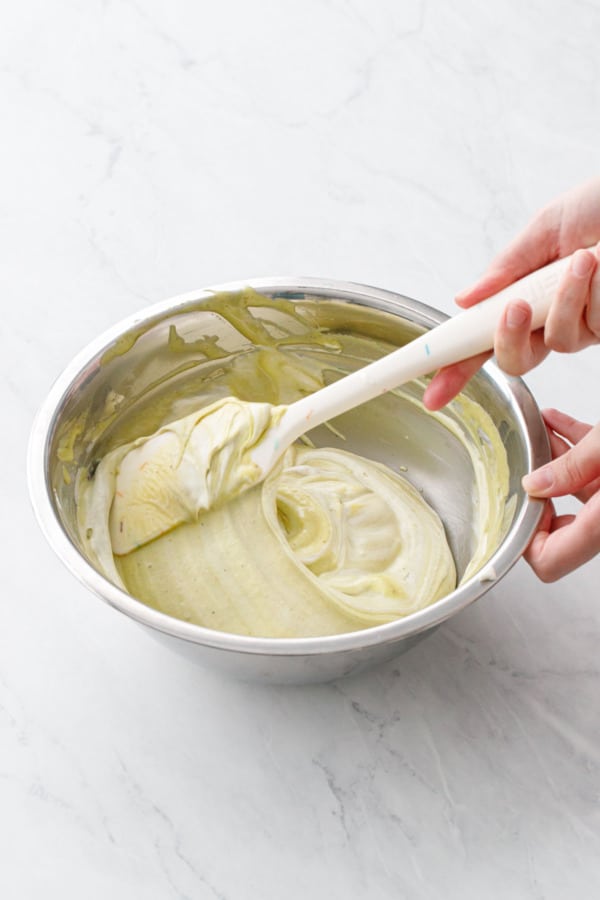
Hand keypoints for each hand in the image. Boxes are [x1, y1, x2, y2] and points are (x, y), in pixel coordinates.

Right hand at [424, 178, 599, 409]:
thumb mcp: (548, 227)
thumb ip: (507, 267)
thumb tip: (463, 299)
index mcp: (530, 297)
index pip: (484, 340)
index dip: (456, 368)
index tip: (432, 395)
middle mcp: (554, 318)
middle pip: (514, 359)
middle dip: (506, 337)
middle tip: (514, 308)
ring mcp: (584, 326)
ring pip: (555, 342)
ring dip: (563, 301)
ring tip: (583, 259)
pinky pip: (586, 327)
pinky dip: (589, 294)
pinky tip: (599, 265)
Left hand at [522, 409, 599, 580]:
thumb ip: (572, 467)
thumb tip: (535, 484)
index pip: (548, 561)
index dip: (526, 536)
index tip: (521, 503)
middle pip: (560, 530)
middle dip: (540, 491)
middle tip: (529, 465)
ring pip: (577, 493)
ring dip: (556, 463)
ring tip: (541, 431)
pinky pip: (594, 475)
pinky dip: (577, 454)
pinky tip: (560, 423)